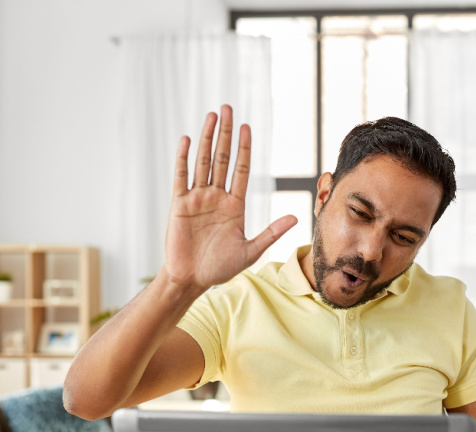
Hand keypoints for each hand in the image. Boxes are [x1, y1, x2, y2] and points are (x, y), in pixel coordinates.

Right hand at [163, 105, 296, 290]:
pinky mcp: (179, 205)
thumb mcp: (250, 250)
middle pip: (222, 159)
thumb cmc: (219, 268)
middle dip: (226, 134)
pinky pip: (181, 177)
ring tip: (211, 116)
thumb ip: (271, 232)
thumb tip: (295, 217)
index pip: (241, 170)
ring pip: (203, 162)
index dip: (245, 148)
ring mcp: (197, 199)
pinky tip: (186, 140)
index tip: (247, 127)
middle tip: (227, 108)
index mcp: (234, 205)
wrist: (192, 280)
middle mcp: (216, 197)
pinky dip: (183, 159)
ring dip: (206, 139)